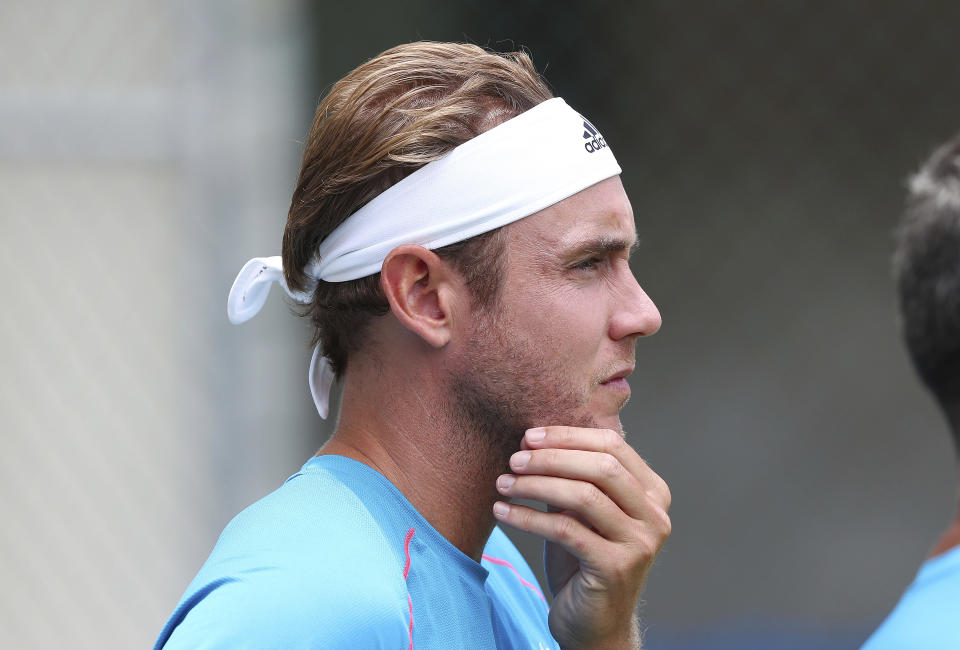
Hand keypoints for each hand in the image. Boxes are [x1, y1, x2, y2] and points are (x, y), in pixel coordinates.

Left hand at [492, 426, 670, 649]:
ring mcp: (640, 543)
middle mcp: (655, 516)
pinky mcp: (616, 567)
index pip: (613, 446)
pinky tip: (503, 512)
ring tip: (503, 483)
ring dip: (535, 484)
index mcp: (653, 493)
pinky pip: (565, 530)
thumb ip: (568, 477)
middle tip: (514, 459)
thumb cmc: (583, 561)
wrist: (595, 624)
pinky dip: (528, 517)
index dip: (568, 436)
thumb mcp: (580, 512)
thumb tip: (531, 440)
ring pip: (583, 496)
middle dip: (551, 457)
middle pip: (601, 467)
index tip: (528, 436)